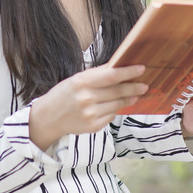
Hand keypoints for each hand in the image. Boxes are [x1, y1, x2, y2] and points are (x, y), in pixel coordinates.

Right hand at [31, 64, 148, 145]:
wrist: (49, 117)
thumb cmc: (64, 94)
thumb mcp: (77, 79)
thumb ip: (98, 74)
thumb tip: (119, 66)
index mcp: (82, 82)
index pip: (112, 76)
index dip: (129, 72)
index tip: (141, 69)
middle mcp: (86, 98)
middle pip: (118, 91)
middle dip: (134, 88)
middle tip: (144, 85)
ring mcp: (90, 114)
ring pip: (117, 104)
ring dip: (128, 99)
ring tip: (134, 95)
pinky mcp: (93, 126)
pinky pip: (111, 116)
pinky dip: (115, 110)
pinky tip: (115, 106)